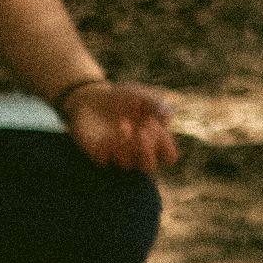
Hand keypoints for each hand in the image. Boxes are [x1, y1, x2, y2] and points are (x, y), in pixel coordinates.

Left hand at [60, 81, 178, 177]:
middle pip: (149, 167)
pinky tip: (109, 132)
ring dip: (127, 144)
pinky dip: (108, 146)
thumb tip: (167, 115)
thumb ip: (154, 104)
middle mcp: (137, 153)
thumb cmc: (122, 98)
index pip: (168, 156)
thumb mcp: (141, 95)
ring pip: (127, 163)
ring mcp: (118, 155)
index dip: (166, 145)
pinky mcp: (98, 154)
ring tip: (123, 123)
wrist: (93, 98)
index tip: (155, 123)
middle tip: (142, 131)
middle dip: (147, 150)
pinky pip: (104, 159)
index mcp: (154, 142)